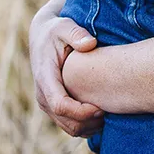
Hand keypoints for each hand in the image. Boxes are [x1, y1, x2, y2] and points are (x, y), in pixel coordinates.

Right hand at [30, 11, 104, 136]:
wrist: (42, 37)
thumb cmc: (56, 30)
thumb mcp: (65, 26)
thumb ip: (76, 34)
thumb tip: (90, 43)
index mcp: (45, 78)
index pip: (60, 105)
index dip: (81, 111)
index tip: (101, 107)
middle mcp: (42, 95)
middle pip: (66, 121)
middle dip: (89, 122)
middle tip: (111, 111)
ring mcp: (46, 103)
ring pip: (68, 127)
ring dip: (89, 126)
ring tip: (109, 113)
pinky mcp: (53, 107)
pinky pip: (69, 125)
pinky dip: (86, 126)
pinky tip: (102, 114)